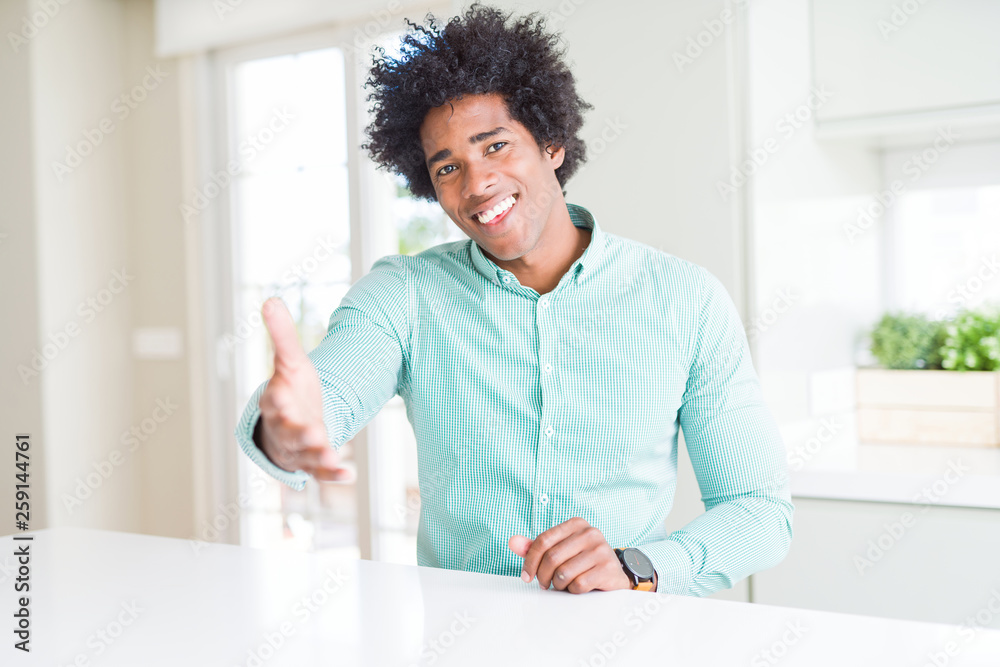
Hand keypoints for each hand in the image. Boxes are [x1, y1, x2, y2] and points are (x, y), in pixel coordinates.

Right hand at [257, 297, 351, 481]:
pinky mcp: (314, 462)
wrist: (289, 425)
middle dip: (300, 432)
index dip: (278, 398)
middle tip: (313, 432)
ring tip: (333, 455)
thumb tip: (270, 300)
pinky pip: (322, 472)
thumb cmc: (289, 391)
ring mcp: (299, 447)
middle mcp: (285, 427)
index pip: (274, 400)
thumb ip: (283, 336)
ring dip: (319, 455)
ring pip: (306, 454)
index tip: (281, 392)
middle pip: (289, 431)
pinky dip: (334, 475)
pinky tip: (349, 474)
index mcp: (276, 401)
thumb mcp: (289, 363)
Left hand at [508, 518, 633, 593]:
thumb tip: (512, 542)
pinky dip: (573, 590)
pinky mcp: (607, 568)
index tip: (526, 576)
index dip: (530, 561)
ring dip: (558, 585)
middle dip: (543, 576)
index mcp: (576, 524)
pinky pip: (578, 584)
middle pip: (552, 558)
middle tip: (545, 584)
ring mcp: (601, 550)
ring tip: (563, 584)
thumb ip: (535, 546)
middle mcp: (590, 533)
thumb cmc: (582, 561)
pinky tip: (577, 587)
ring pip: (563, 573)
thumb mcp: (560, 550)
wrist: (615, 574)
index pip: (543, 541)